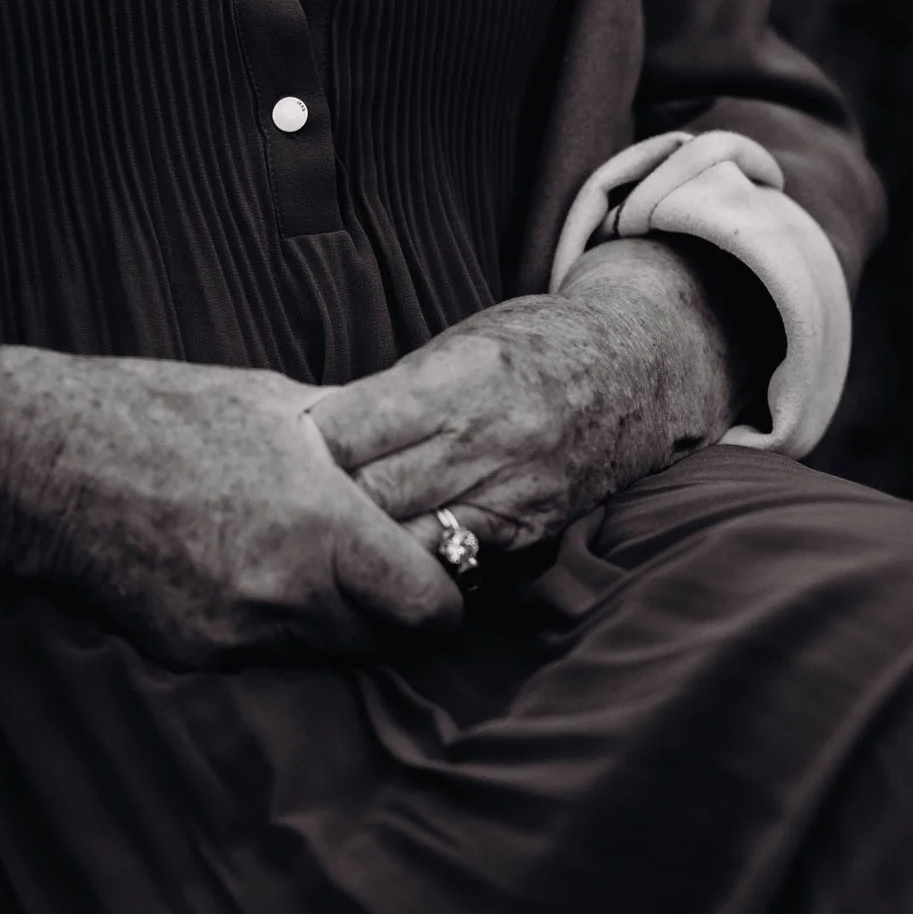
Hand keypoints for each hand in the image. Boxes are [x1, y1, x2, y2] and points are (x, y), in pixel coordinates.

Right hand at [0, 346, 460, 663]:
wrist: (42, 463)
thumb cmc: (161, 413)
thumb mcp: (276, 404)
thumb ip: (354, 448)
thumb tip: (413, 457)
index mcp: (319, 525)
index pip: (430, 609)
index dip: (445, 596)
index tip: (436, 571)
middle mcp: (284, 593)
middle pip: (385, 643)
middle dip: (396, 614)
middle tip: (384, 572)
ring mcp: (235, 632)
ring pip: (326, 653)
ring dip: (337, 621)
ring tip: (313, 566)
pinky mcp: (194, 651)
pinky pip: (265, 653)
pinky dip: (274, 624)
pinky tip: (248, 572)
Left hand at [311, 241, 762, 559]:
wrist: (640, 368)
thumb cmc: (531, 346)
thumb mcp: (456, 345)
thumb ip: (387, 397)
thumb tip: (302, 442)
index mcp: (458, 378)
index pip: (346, 432)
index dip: (298, 450)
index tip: (272, 456)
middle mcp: (489, 441)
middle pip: (367, 497)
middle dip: (317, 507)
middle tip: (281, 511)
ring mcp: (514, 495)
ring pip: (405, 546)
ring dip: (360, 549)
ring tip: (326, 544)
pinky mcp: (531, 536)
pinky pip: (455, 568)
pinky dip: (413, 566)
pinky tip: (387, 560)